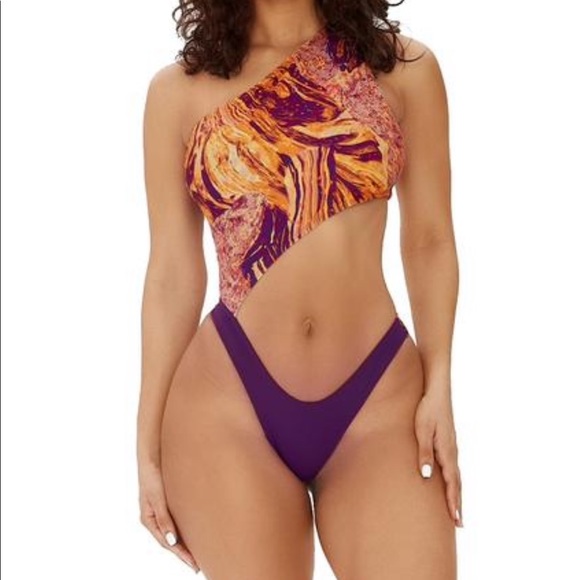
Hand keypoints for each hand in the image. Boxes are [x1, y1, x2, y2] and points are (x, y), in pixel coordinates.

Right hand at [138, 460, 200, 571]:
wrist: (153, 453)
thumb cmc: (152, 474)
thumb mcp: (157, 498)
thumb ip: (164, 519)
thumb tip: (172, 541)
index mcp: (149, 519)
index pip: (167, 543)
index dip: (180, 554)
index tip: (194, 565)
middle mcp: (154, 517)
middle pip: (170, 540)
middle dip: (183, 553)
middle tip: (198, 565)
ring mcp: (161, 510)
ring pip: (173, 531)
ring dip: (184, 542)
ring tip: (198, 552)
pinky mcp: (167, 501)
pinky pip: (176, 520)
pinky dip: (184, 529)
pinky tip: (193, 531)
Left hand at [414, 388, 462, 526]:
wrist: (438, 392)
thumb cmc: (427, 410)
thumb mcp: (422, 430)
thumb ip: (424, 453)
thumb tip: (426, 477)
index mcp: (447, 451)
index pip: (452, 483)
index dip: (453, 502)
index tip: (456, 520)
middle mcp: (452, 452)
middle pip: (457, 483)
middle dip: (458, 503)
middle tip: (460, 523)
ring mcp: (452, 447)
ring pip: (457, 476)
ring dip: (457, 493)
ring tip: (456, 509)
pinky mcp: (449, 442)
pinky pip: (453, 467)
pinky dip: (454, 481)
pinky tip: (451, 483)